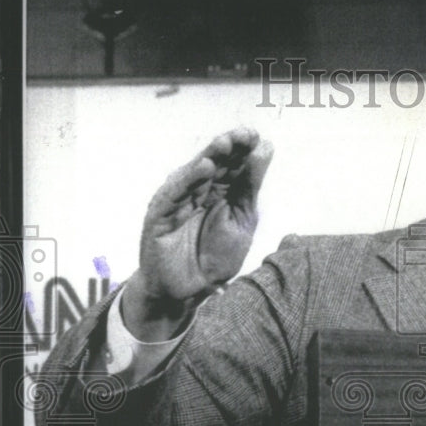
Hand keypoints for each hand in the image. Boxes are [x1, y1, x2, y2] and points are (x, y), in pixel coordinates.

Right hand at [124, 127, 272, 336]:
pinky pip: (174, 194)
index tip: (257, 136)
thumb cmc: (214, 257)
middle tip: (244, 133)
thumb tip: (266, 147)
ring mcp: (177, 201)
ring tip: (226, 143)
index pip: (231, 164)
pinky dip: (188, 180)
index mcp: (218, 191)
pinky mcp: (159, 215)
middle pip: (213, 163)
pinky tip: (204, 167)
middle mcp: (196, 191)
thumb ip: (250, 187)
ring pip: (193, 173)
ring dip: (210, 156)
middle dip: (229, 147)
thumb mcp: (242, 220)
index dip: (243, 149)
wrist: (189, 292)